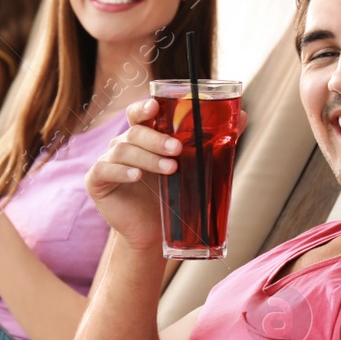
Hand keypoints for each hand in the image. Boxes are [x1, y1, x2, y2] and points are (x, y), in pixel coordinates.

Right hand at [86, 98, 248, 251]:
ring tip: (169, 169)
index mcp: (143, 136)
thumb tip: (243, 115)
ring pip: (122, 149)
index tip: (156, 106)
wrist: (154, 234)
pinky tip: (136, 176)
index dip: (145, 107)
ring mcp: (107, 161)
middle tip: (177, 149)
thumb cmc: (173, 197)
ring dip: (147, 157)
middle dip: (155, 138)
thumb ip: (213, 141)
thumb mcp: (194, 167)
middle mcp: (123, 144)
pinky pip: (104, 169)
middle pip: (134, 131)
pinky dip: (121, 171)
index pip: (140, 113)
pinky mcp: (97, 181)